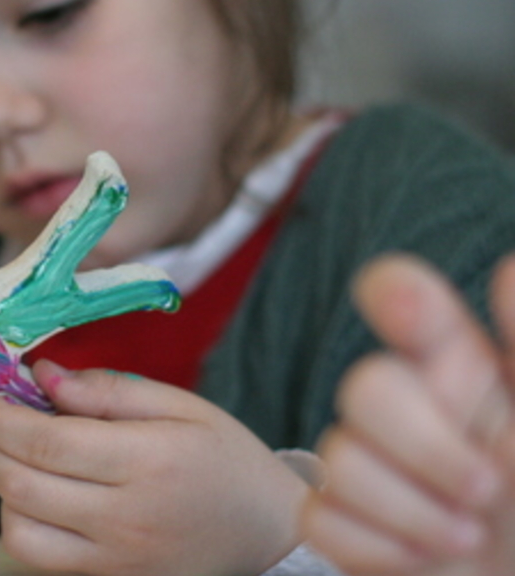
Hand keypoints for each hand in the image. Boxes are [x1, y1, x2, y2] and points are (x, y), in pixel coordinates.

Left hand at [0, 360, 309, 575]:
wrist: (268, 535)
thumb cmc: (227, 461)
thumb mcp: (181, 406)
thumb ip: (106, 390)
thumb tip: (41, 374)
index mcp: (148, 462)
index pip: (43, 441)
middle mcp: (126, 518)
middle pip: (17, 483)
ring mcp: (114, 559)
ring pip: (16, 529)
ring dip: (2, 484)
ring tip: (25, 454)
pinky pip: (39, 556)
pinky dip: (22, 520)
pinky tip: (43, 491)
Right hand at [303, 254, 514, 574]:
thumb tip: (509, 271)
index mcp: (460, 367)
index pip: (400, 297)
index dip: (393, 292)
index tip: (413, 312)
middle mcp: (407, 406)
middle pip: (364, 386)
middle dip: (427, 449)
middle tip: (488, 491)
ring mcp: (365, 461)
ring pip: (339, 459)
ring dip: (414, 513)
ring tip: (465, 537)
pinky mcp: (336, 518)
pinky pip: (321, 517)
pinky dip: (380, 550)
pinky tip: (421, 559)